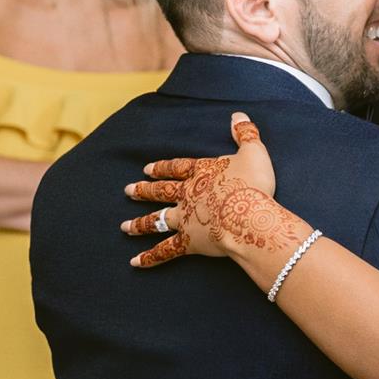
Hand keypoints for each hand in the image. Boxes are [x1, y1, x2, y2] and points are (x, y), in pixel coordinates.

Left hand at [122, 112, 289, 267]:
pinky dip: (151, 257)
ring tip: (124, 227)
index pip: (176, 168)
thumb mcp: (253, 152)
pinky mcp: (189, 242)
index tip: (146, 169)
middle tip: (127, 191)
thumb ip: (245, 134)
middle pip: (161, 192)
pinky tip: (135, 263)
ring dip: (139, 224)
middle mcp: (188, 194)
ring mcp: (185, 219)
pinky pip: (166, 251)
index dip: (161, 168)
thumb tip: (238, 115)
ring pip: (156, 220)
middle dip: (144, 191)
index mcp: (201, 173)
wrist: (249, 215)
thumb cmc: (253, 184)